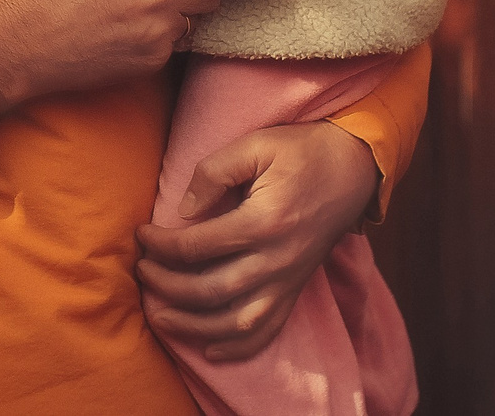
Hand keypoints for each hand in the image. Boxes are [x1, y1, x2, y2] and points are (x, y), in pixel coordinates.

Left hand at [134, 121, 379, 359]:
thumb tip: (185, 210)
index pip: (198, 246)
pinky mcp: (296, 288)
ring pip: (236, 322)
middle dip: (167, 287)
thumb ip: (215, 172)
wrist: (353, 168)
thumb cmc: (301, 151)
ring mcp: (289, 279)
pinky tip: (210, 350)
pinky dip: (239, 346)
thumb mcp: (256, 144)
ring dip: (194, 327)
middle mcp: (277, 260)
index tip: (142, 235)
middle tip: (142, 272)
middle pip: (211, 290)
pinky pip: (268, 330)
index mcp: (264, 222)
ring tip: (160, 318)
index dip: (161, 245)